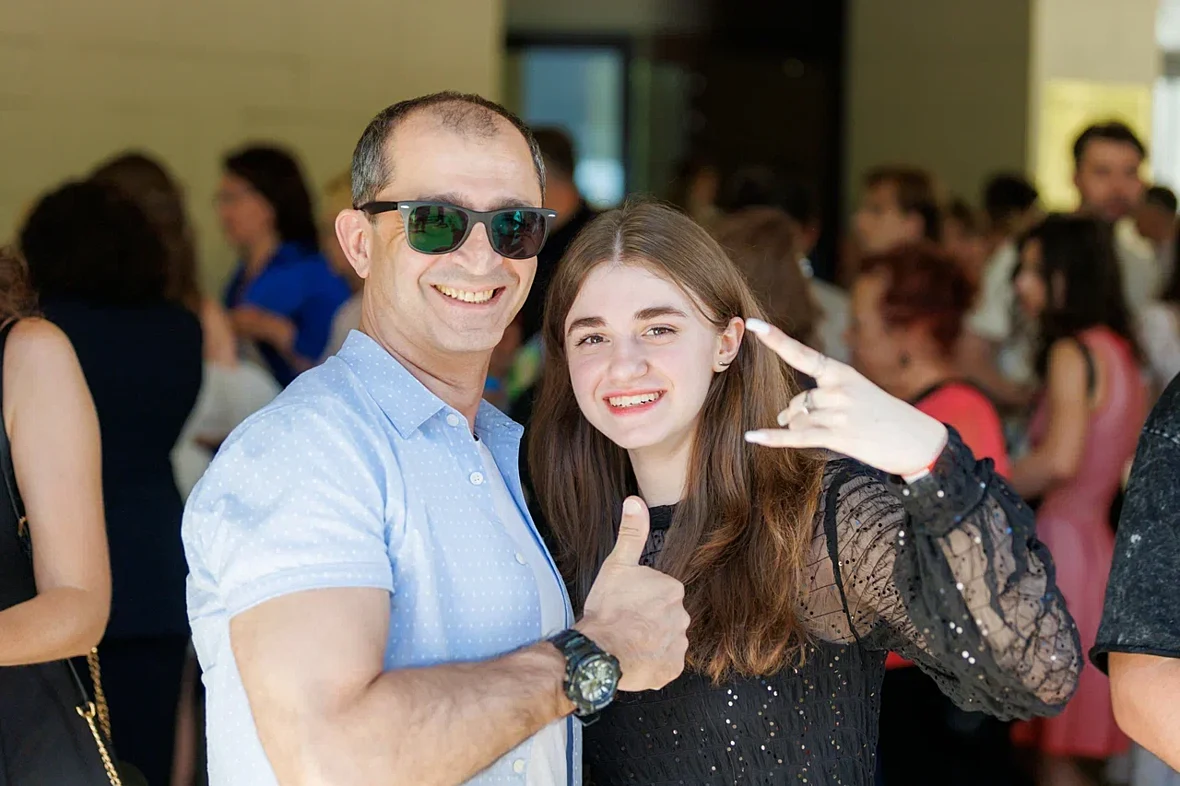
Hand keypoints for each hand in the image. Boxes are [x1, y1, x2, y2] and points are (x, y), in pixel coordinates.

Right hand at [576, 497, 688, 691]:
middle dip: (648, 622)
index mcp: (672, 590)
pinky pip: (664, 665)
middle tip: (624, 625)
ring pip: (664, 641)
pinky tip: (634, 660)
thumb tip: (635, 501)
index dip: (641, 600)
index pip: (661, 594)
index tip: (625, 605)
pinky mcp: (671, 670)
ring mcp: (677, 645)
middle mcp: (682, 617)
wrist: (601, 650)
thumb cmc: (608, 608)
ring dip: (649, 643)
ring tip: (626, 644)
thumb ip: (631, 534)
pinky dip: (651, 664)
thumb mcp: (617, 565)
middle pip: (665, 617)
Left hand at [743, 318, 947, 477]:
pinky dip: (773, 438)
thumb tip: (782, 416)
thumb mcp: (856, 394)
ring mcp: (840, 413)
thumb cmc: (884, 417)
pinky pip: (798, 436)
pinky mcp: (840, 436)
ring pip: (798, 419)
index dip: (776, 339)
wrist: (918, 441)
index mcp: (842, 372)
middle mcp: (839, 389)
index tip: (752, 324)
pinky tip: (751, 437)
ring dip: (802, 429)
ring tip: (832, 433)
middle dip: (800, 414)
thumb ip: (819, 400)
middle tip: (827, 424)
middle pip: (799, 400)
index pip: (802, 353)